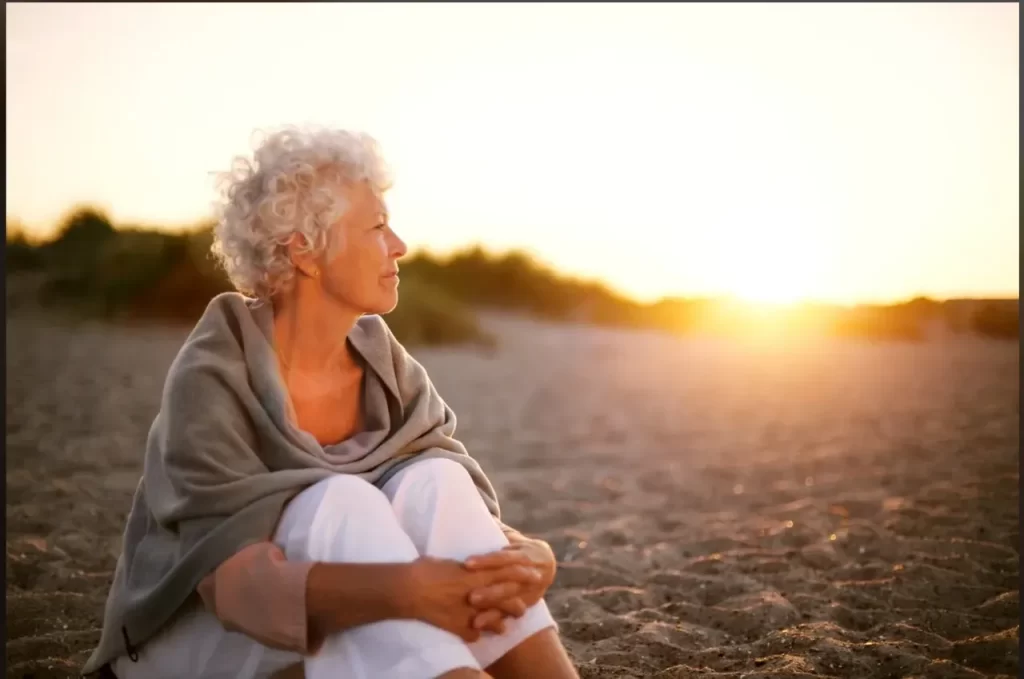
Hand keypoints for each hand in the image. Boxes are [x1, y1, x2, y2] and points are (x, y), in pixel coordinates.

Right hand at [400, 555, 541, 641]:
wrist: (409, 589)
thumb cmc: (426, 569)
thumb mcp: (448, 562)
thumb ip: (464, 567)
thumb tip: (467, 566)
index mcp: (477, 573)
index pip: (508, 572)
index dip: (523, 572)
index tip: (535, 573)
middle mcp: (478, 593)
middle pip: (507, 599)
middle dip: (518, 603)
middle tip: (524, 606)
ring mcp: (470, 612)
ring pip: (495, 620)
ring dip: (501, 623)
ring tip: (505, 626)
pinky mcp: (459, 627)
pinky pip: (474, 634)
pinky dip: (476, 634)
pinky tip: (478, 636)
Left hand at [464, 538, 556, 629]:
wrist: (547, 562)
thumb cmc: (519, 547)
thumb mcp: (512, 537)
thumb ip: (496, 530)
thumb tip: (478, 513)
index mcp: (525, 554)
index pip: (504, 557)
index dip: (487, 561)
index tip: (467, 564)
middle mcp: (531, 573)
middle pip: (508, 583)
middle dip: (491, 592)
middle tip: (470, 597)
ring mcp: (530, 590)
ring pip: (510, 601)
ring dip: (492, 610)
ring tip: (474, 619)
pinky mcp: (526, 604)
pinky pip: (510, 614)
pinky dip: (495, 620)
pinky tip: (478, 626)